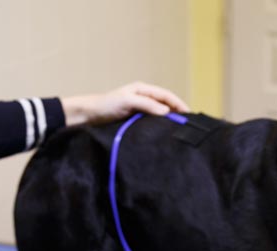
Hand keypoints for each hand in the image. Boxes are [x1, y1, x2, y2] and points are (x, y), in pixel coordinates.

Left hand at [62, 82, 189, 125]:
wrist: (88, 116)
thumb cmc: (105, 105)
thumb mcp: (127, 101)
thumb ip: (147, 105)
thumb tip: (166, 111)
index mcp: (143, 90)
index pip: (166, 96)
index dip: (178, 104)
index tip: (188, 115)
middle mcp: (143, 98)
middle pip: (165, 104)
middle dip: (177, 113)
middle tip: (187, 125)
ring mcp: (140, 110)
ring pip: (160, 114)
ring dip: (169, 121)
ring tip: (178, 131)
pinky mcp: (135, 120)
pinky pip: (152, 122)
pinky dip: (159, 127)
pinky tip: (163, 135)